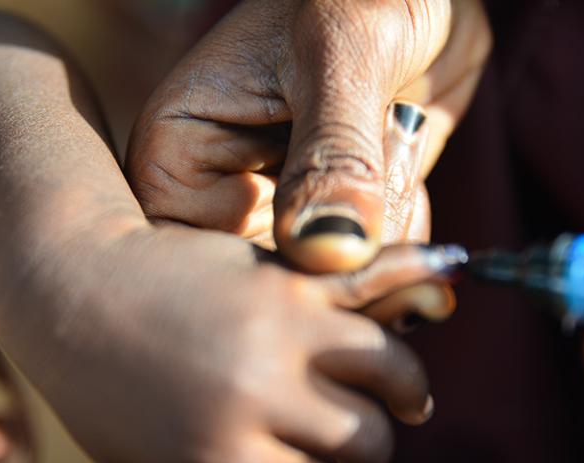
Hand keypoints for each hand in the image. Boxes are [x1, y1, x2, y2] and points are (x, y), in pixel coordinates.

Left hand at [22, 225, 464, 462]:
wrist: (68, 282)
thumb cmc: (98, 393)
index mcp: (222, 456)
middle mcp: (261, 393)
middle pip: (367, 439)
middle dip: (375, 455)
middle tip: (366, 451)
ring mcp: (280, 327)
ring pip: (389, 369)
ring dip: (405, 390)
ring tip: (402, 397)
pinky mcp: (288, 275)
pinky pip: (372, 280)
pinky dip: (419, 279)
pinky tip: (449, 283)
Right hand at [126, 0, 490, 271]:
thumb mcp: (341, 54)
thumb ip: (333, 152)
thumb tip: (328, 256)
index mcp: (177, 155)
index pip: (199, 261)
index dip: (277, 271)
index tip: (346, 244)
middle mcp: (219, 198)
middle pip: (270, 288)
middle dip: (350, 256)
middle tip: (390, 179)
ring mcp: (281, 216)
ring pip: (331, 286)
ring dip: (387, 230)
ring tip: (395, 138)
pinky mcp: (336, 222)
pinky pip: (373, 270)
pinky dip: (406, 230)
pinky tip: (405, 162)